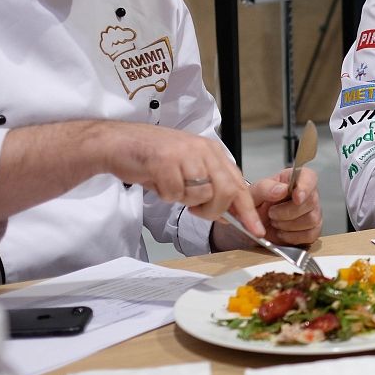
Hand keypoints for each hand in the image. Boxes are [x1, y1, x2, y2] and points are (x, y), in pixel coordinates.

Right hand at [102, 123, 264, 235]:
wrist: (117, 143)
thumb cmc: (152, 158)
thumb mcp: (188, 168)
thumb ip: (211, 187)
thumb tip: (230, 214)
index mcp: (212, 151)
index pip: (239, 184)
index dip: (248, 211)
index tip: (257, 231)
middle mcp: (203, 150)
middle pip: (226, 192)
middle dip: (213, 210)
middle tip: (194, 207)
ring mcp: (185, 154)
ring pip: (202, 194)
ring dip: (184, 200)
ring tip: (170, 186)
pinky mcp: (165, 161)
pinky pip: (175, 193)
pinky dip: (166, 195)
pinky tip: (157, 181)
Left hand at [251, 167, 322, 245]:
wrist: (253, 227)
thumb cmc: (255, 206)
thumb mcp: (252, 194)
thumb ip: (265, 188)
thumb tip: (282, 189)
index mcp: (293, 179)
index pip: (309, 177)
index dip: (306, 187)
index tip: (296, 197)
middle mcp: (306, 194)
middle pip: (311, 201)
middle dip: (288, 212)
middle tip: (271, 214)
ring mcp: (312, 212)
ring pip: (312, 219)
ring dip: (289, 225)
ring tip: (275, 223)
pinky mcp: (312, 230)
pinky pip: (311, 234)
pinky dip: (293, 237)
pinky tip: (282, 233)